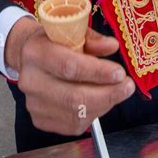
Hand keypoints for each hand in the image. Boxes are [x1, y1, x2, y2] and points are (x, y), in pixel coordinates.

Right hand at [5, 17, 134, 135]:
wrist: (30, 57)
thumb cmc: (54, 42)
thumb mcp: (71, 31)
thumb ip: (93, 40)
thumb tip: (112, 46)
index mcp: (36, 52)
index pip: (69, 67)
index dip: (98, 73)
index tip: (120, 73)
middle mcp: (31, 80)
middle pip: (74, 97)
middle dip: (108, 94)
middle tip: (127, 87)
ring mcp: (33, 104)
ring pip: (76, 114)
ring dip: (103, 105)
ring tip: (116, 92)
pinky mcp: (40, 120)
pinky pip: (73, 125)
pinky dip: (93, 115)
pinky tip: (100, 102)